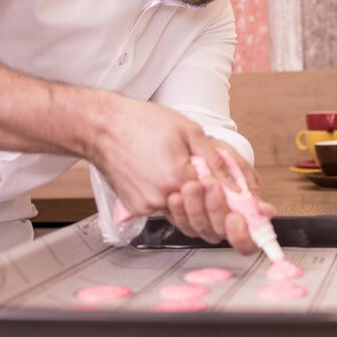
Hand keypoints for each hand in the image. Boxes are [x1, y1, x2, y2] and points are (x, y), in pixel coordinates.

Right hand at [88, 95, 214, 215]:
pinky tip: (162, 176)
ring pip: (179, 213)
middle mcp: (161, 198)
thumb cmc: (141, 123)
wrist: (102, 127)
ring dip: (187, 200)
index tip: (224, 189)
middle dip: (206, 200)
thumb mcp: (189, 131)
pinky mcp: (135, 208)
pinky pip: (160, 209)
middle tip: (204, 182)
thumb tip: (234, 184)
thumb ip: (214, 160)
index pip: (213, 200)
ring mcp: (146, 206)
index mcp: (177, 178)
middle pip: (198, 213)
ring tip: (181, 173)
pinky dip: (167, 197)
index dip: (222, 195)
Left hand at [164, 140, 273, 253]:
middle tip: (212, 185)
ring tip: (193, 185)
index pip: (247, 243)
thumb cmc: (224, 161)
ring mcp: (202, 224)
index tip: (236, 218)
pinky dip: (178, 209)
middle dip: (215, 208)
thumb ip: (251, 190)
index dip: (242, 237)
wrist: (200, 150)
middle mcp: (222, 225)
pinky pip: (180, 222)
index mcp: (244, 218)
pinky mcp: (183, 220)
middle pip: (219, 233)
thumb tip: (266, 211)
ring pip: (198, 227)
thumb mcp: (241, 169)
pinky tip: (177, 196)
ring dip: (195, 207)